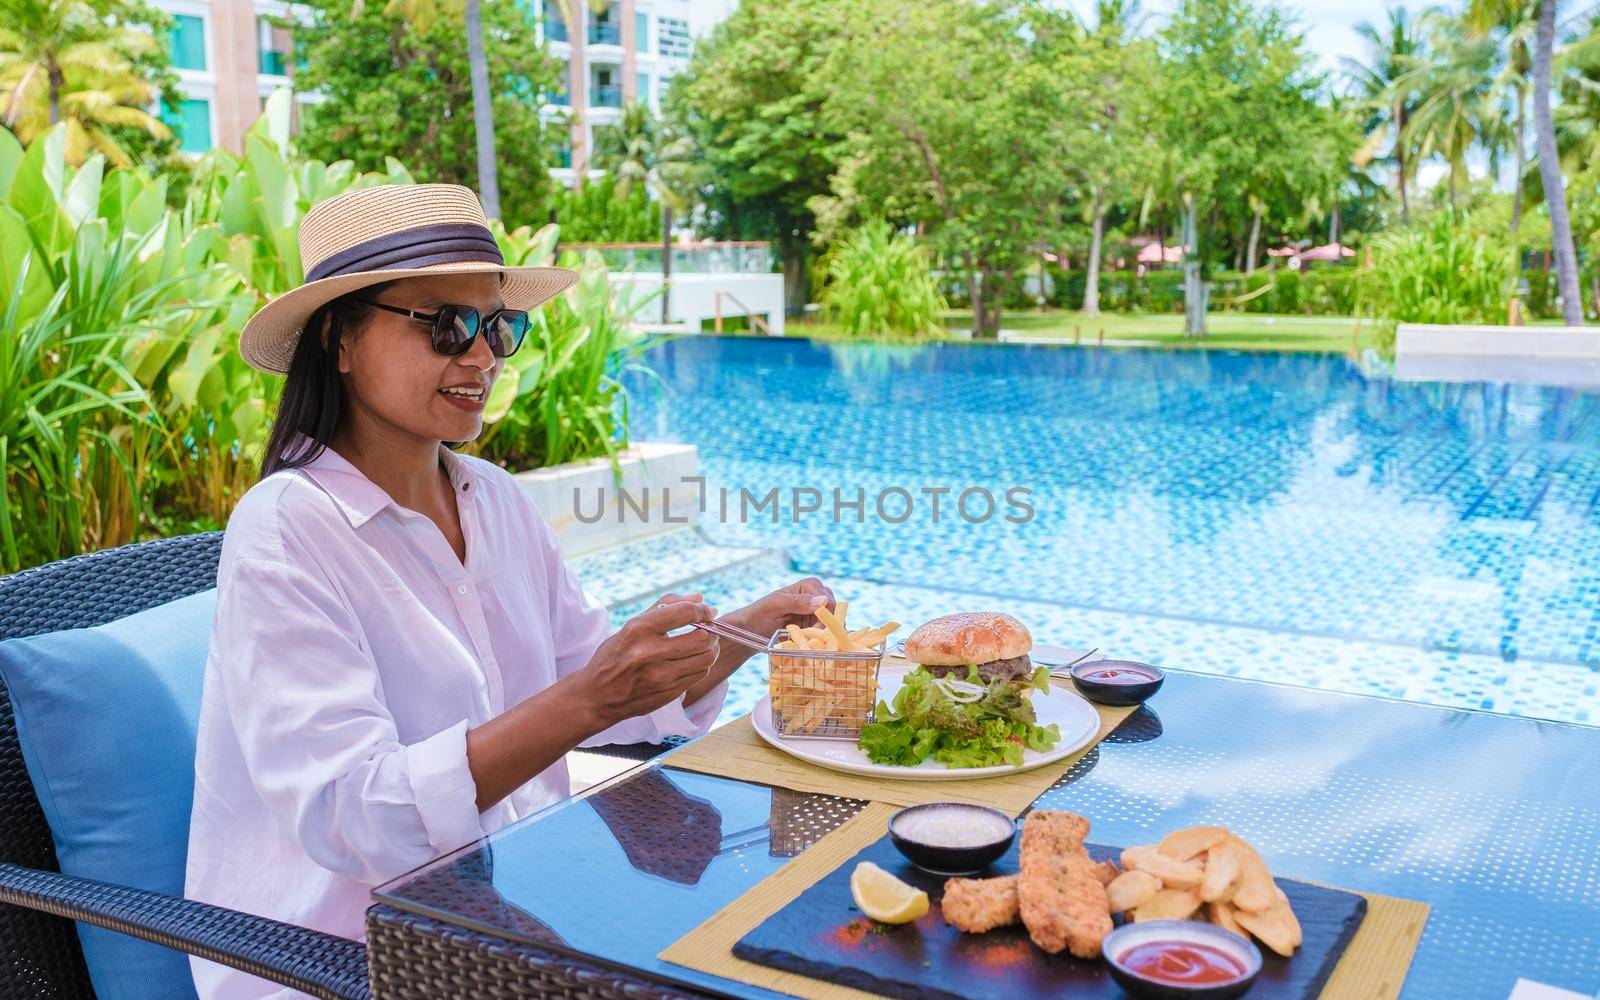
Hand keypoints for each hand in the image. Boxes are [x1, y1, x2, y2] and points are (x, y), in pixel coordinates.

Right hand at [572, 599, 720, 729]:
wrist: (597, 696)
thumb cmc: (614, 655)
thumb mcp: (631, 626)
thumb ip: (665, 607)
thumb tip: (700, 598)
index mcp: (638, 630)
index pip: (685, 613)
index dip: (702, 610)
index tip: (707, 611)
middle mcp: (649, 653)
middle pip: (701, 638)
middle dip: (710, 630)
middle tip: (708, 629)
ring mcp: (660, 677)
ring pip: (706, 659)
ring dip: (711, 648)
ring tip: (705, 644)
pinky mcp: (668, 694)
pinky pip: (699, 675)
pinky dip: (703, 664)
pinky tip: (694, 660)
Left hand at [722, 577, 835, 651]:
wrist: (750, 630)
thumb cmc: (759, 614)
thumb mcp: (775, 606)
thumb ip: (798, 602)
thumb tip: (823, 601)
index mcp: (809, 585)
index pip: (828, 601)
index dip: (825, 617)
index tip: (814, 631)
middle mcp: (817, 596)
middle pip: (834, 613)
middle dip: (826, 628)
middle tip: (813, 642)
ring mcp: (817, 612)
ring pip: (833, 625)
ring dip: (824, 636)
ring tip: (810, 646)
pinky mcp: (815, 626)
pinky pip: (826, 633)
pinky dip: (821, 641)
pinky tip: (811, 647)